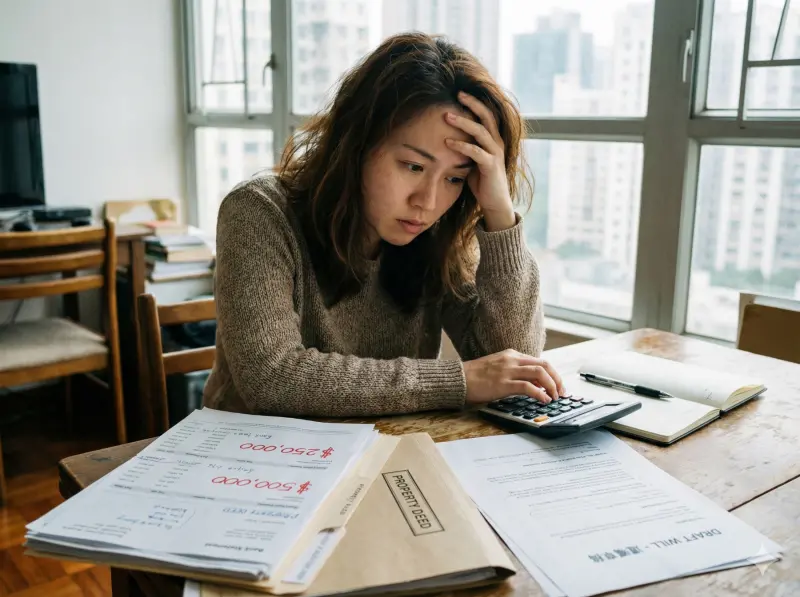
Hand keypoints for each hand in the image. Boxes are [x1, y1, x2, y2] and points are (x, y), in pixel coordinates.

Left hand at [444, 91, 514, 231]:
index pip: (487, 114)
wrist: (495, 203)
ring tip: (447, 116)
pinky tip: (448, 142)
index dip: (475, 102)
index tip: (460, 93)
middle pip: (487, 116)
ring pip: (481, 131)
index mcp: (493, 139)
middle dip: (472, 103)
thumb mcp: (473, 160)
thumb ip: (466, 148)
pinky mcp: (490, 166)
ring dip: (463, 122)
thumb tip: (448, 138)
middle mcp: (497, 142)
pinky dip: (461, 146)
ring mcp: (495, 153)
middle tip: (458, 94)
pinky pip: (476, 151)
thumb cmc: (483, 182)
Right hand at [463, 349, 565, 404]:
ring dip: (552, 386)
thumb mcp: (497, 368)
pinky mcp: (503, 383)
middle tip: (561, 392)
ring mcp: (508, 370)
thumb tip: (533, 385)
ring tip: (554, 397)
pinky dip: (540, 393)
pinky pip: (528, 386)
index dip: (552, 374)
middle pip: (544, 365)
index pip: (539, 361)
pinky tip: (544, 400)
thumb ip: (514, 372)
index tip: (557, 385)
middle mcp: (512, 359)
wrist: (458, 379)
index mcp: (511, 355)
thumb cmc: (474, 376)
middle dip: (557, 379)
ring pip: (540, 373)